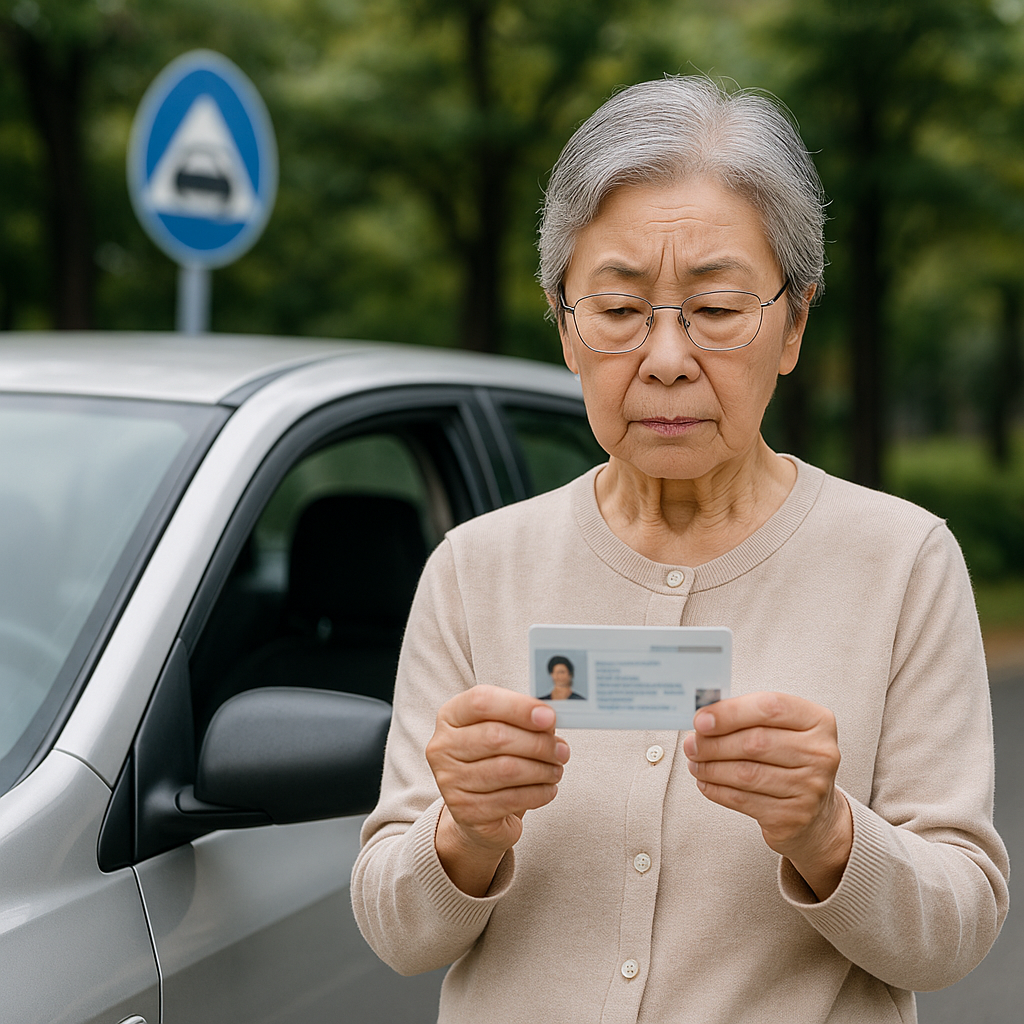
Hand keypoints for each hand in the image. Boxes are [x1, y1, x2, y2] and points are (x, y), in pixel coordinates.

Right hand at [426, 685, 569, 894]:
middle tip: (561, 750)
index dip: (519, 707)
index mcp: (451, 716)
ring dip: (542, 770)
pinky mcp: (465, 811)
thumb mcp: (504, 730)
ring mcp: (450, 780)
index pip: (481, 701)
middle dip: (538, 743)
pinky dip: (538, 793)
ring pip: (507, 769)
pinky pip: (511, 799)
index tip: (549, 716)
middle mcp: (443, 746)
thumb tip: (549, 717)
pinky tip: (548, 789)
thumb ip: (523, 718)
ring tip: (556, 769)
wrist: (477, 810)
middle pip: (496, 736)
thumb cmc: (494, 760)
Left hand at [682, 692, 851, 899]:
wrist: (816, 814)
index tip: (701, 719)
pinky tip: (705, 783)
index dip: (730, 712)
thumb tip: (703, 717)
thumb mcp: (781, 731)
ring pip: (746, 773)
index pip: (770, 707)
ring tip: (694, 763)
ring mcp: (811, 787)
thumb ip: (747, 718)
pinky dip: (717, 790)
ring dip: (711, 768)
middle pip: (755, 742)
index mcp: (818, 721)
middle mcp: (821, 753)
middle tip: (691, 744)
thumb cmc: (788, 760)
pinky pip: (744, 800)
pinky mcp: (794, 816)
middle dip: (714, 743)